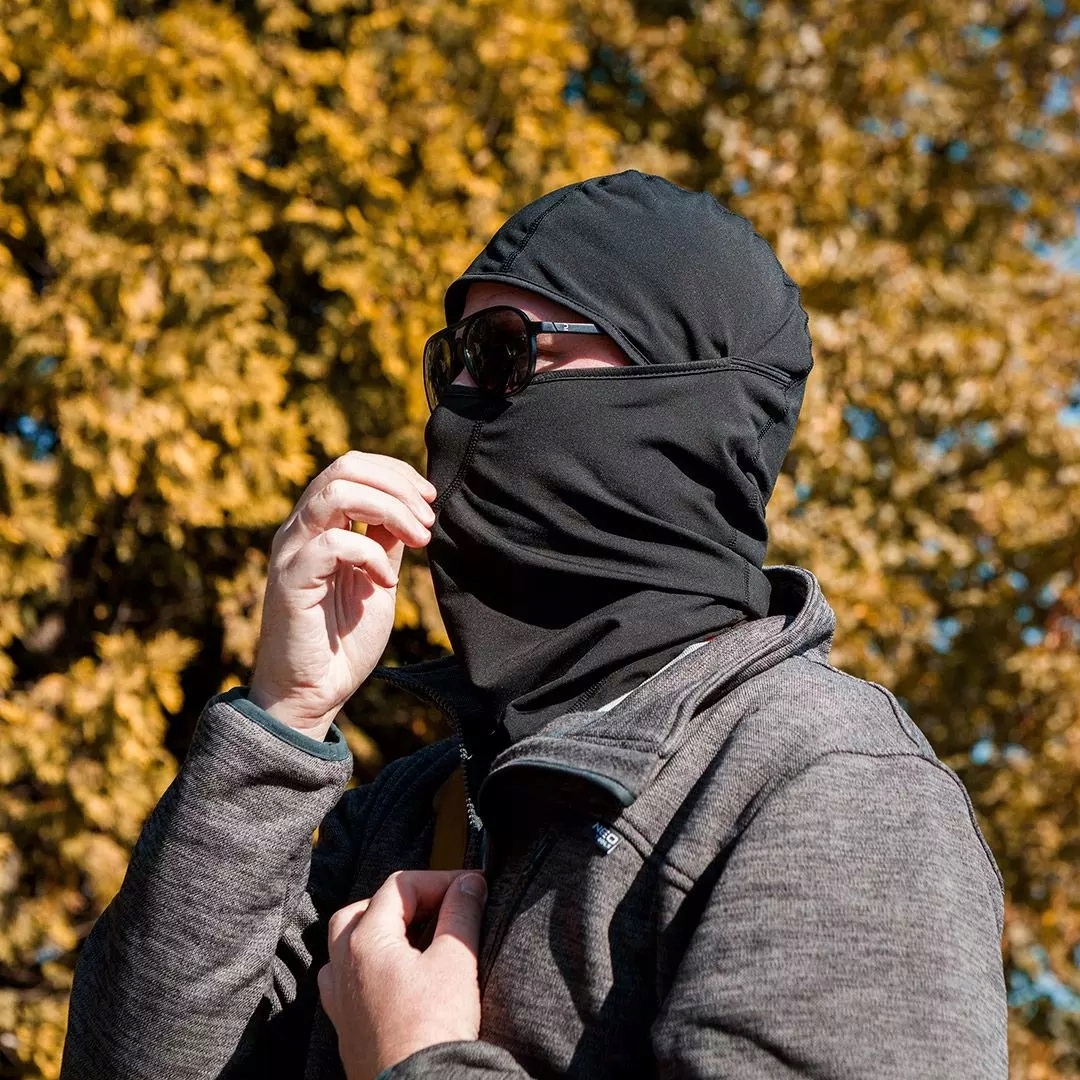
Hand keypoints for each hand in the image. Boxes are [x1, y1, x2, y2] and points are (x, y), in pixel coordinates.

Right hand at [249, 451, 436, 739]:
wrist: (313, 694)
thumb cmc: (343, 640)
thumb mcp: (379, 579)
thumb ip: (386, 541)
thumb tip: (412, 506)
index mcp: (320, 524)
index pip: (352, 467)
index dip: (396, 473)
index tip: (430, 498)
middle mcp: (300, 529)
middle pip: (343, 467)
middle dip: (397, 484)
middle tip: (428, 517)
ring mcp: (291, 552)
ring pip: (335, 492)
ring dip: (389, 508)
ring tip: (418, 539)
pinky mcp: (290, 581)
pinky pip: (331, 543)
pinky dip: (369, 555)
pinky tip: (385, 583)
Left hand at [318, 870, 486, 1079]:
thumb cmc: (432, 1028)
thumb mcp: (456, 960)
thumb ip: (461, 913)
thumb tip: (469, 884)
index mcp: (366, 941)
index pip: (400, 887)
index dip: (439, 880)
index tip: (470, 887)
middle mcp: (344, 967)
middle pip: (363, 911)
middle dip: (402, 902)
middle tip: (439, 907)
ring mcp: (341, 1001)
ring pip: (345, 948)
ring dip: (377, 935)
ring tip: (411, 939)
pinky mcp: (347, 1031)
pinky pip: (345, 985)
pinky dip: (366, 971)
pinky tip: (390, 980)